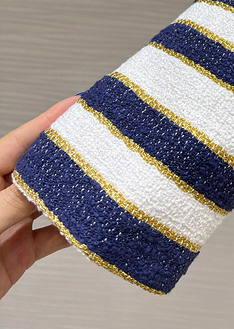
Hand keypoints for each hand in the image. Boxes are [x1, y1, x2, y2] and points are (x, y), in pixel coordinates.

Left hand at [0, 95, 80, 298]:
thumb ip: (11, 205)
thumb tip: (44, 185)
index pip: (17, 144)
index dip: (46, 122)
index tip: (73, 106)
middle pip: (37, 171)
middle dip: (65, 157)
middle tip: (94, 140)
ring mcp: (10, 224)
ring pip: (48, 203)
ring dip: (72, 196)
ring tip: (99, 180)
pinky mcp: (19, 251)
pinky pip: (52, 236)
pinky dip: (71, 232)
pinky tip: (87, 224)